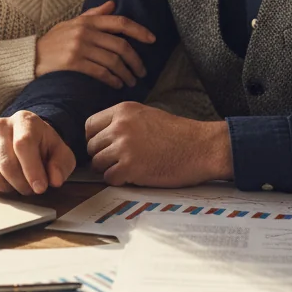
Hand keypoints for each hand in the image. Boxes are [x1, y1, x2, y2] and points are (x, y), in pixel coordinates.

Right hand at [0, 111, 75, 195]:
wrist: (26, 140)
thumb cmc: (44, 147)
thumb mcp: (61, 153)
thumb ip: (61, 165)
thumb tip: (54, 179)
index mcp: (24, 120)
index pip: (23, 144)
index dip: (32, 170)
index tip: (40, 187)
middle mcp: (0, 125)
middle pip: (7, 163)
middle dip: (22, 184)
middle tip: (32, 190)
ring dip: (10, 189)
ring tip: (20, 186)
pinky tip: (7, 185)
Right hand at [34, 0, 154, 89]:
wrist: (29, 57)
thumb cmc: (52, 41)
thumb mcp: (71, 23)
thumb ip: (93, 15)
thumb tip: (113, 4)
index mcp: (87, 21)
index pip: (120, 22)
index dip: (139, 31)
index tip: (152, 40)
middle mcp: (85, 32)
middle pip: (120, 46)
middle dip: (135, 60)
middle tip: (141, 72)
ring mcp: (79, 48)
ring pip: (113, 61)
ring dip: (126, 74)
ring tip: (131, 81)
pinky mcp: (73, 63)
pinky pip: (100, 72)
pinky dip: (112, 80)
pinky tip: (116, 84)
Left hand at [85, 102, 233, 186]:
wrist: (201, 147)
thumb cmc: (177, 133)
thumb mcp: (146, 115)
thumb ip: (123, 122)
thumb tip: (102, 137)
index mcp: (123, 110)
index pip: (90, 125)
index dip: (94, 139)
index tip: (104, 147)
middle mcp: (120, 126)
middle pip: (91, 146)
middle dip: (101, 156)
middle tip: (116, 162)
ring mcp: (124, 147)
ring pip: (97, 163)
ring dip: (108, 169)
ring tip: (126, 169)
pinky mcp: (131, 167)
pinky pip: (109, 178)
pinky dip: (118, 180)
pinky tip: (133, 177)